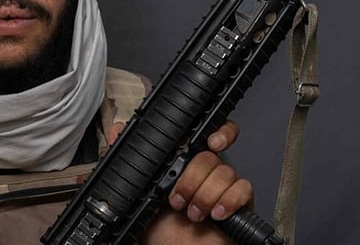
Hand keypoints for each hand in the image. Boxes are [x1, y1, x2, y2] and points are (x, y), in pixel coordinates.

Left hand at [139, 121, 251, 243]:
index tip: (210, 141)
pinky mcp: (238, 204)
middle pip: (210, 156)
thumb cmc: (159, 229)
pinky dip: (228, 200)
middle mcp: (206, 172)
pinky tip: (215, 213)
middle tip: (177, 198)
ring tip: (192, 213)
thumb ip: (128, 161)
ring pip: (225, 172)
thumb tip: (115, 130)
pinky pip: (244, 189)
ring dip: (204, 194)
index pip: (208, 133)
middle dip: (191, 178)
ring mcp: (223, 187)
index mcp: (185, 163)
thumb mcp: (138, 192)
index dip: (217, 131)